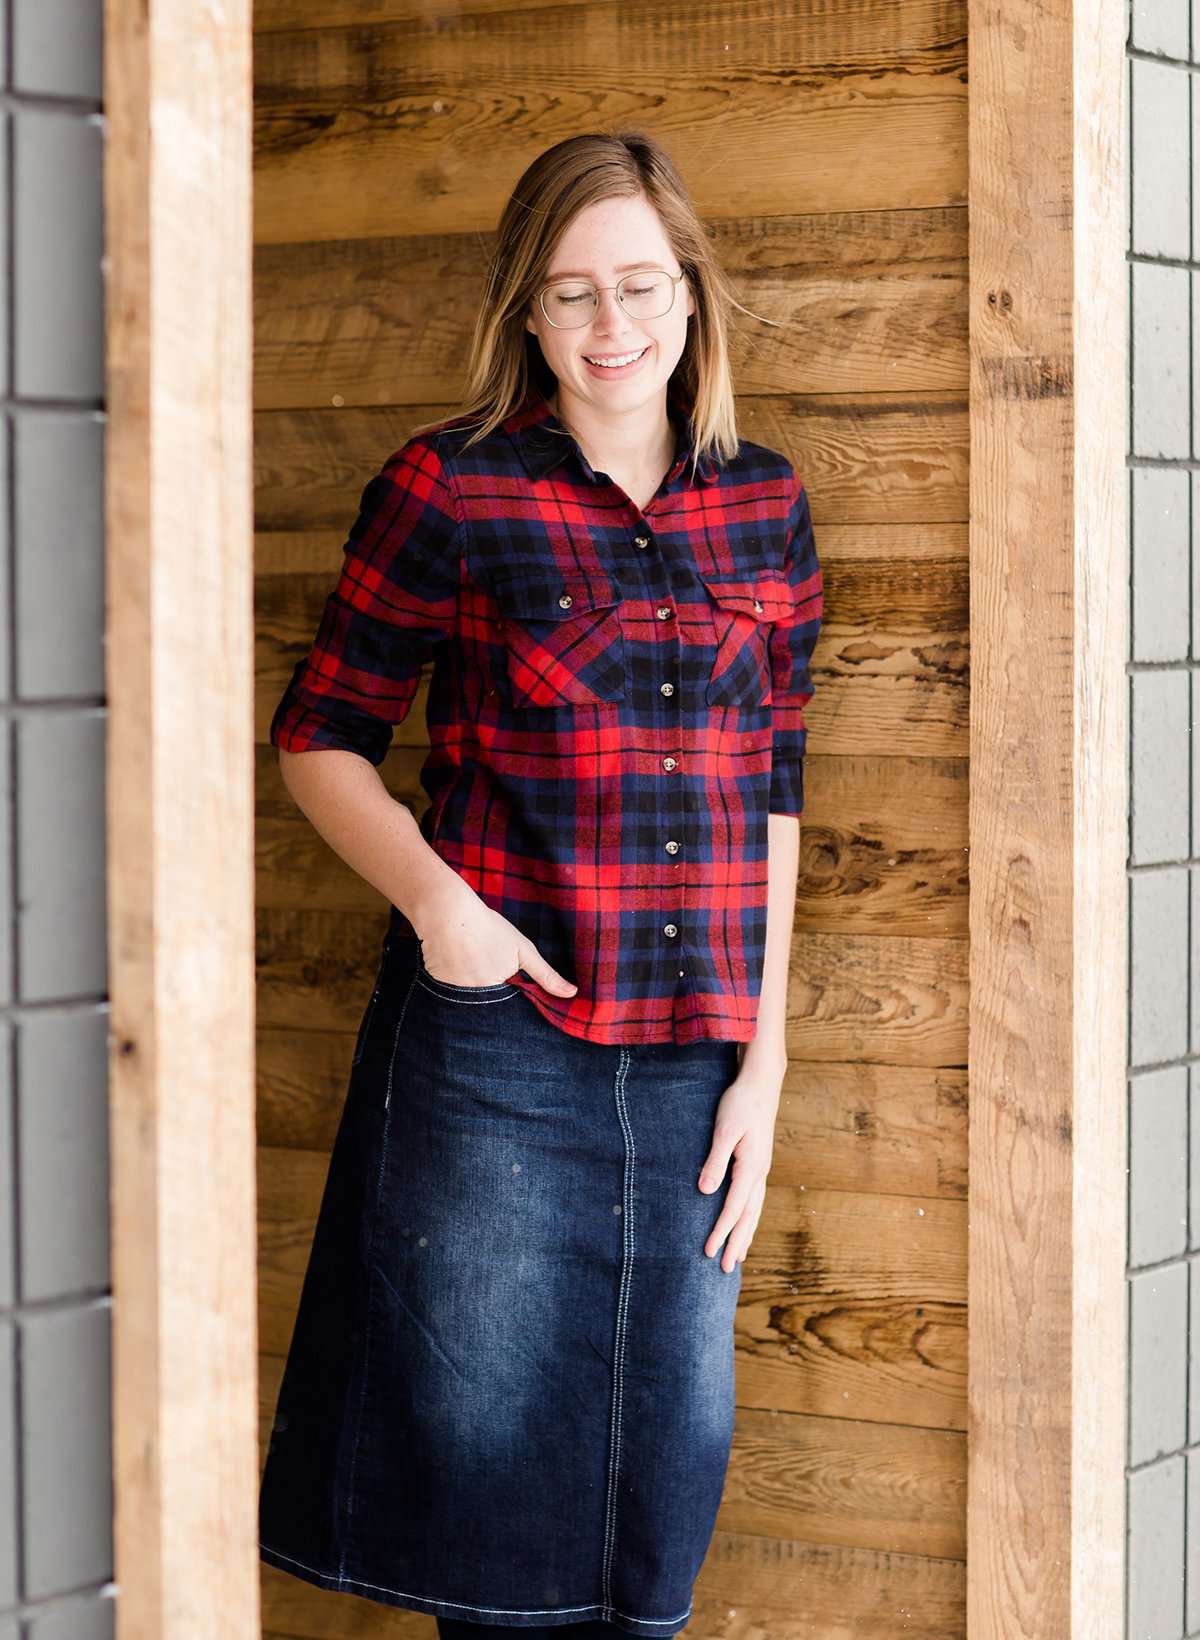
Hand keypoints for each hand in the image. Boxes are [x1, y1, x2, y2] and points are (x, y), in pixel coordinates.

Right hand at [409, 879, 577, 997]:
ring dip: (475, 991)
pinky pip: (453, 996)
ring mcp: (454, 998)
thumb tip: (572, 993)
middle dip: (495, 998)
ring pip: (471, 1003)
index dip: (515, 1001)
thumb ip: (546, 975)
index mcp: (498, 995)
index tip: (514, 984)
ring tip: (473, 963)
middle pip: (490, 1011)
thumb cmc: (487, 929)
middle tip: (489, 966)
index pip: (512, 1013)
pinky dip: (458, 983)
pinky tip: (458, 963)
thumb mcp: (522, 950)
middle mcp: (474, 1002)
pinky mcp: (438, 989)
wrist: (446, 913)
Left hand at [697, 1063, 783, 1272]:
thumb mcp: (724, 1130)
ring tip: (737, 1256)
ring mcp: (761, 1169)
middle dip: (736, 1242)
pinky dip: (749, 1217)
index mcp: (751, 1168)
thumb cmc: (739, 1103)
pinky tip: (744, 1223)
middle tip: (724, 1268)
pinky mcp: (758, 1163)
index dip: (720, 1231)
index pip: (733, 1208)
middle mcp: (759, 1173)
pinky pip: (754, 1199)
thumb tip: (706, 1192)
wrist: (761, 1083)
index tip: (707, 1251)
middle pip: (748, 1216)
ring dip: (745, 1234)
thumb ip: (716, 1161)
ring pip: (754, 1210)